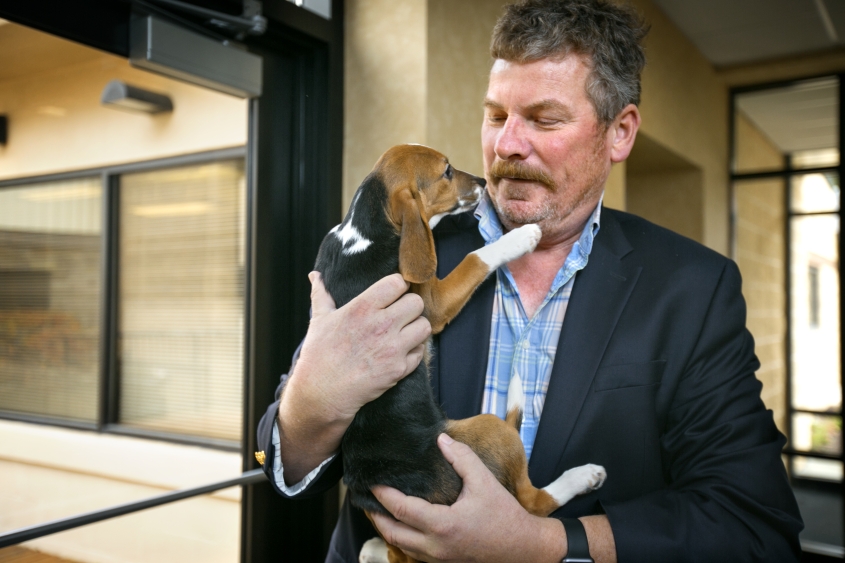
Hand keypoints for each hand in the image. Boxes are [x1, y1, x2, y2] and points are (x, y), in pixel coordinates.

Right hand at [278, 272, 430, 481]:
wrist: (321, 393)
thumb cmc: (318, 355)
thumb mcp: (319, 320)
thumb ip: (321, 294)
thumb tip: (314, 275)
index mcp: (362, 308)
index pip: (398, 283)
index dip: (397, 287)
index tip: (393, 295)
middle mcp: (381, 325)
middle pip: (416, 302)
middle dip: (410, 307)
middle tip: (400, 315)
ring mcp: (392, 348)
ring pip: (425, 326)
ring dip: (416, 329)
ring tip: (404, 333)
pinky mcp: (399, 369)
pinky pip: (421, 352)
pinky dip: (413, 352)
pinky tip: (400, 353)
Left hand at [370, 434, 565, 562]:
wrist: (523, 548)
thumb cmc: (505, 517)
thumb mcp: (484, 482)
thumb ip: (461, 458)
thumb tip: (441, 440)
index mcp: (442, 525)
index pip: (400, 508)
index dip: (383, 494)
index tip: (374, 480)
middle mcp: (435, 546)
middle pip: (391, 532)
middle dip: (375, 514)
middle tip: (367, 496)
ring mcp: (438, 559)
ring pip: (400, 545)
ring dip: (387, 527)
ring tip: (379, 508)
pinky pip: (413, 551)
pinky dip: (402, 537)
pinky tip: (403, 523)